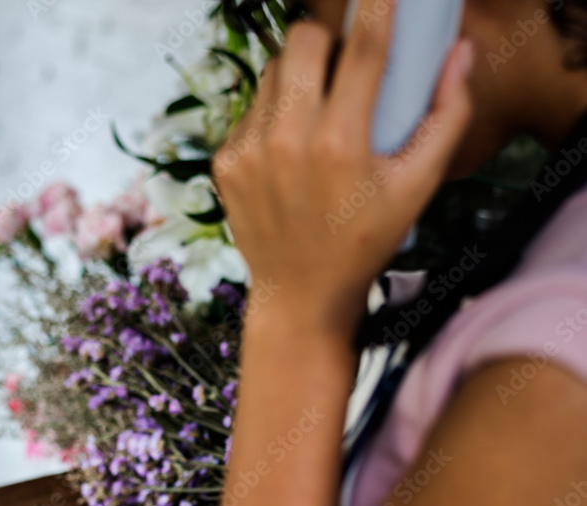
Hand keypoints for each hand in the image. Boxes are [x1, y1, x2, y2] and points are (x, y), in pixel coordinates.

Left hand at [211, 1, 473, 332]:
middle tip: (341, 65)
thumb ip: (446, 118)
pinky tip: (289, 151)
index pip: (363, 48)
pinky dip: (273, 116)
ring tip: (317, 116)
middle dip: (325, 39)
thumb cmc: (365, 242)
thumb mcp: (416, 189)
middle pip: (302, 39)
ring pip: (273, 72)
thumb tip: (460, 54)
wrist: (301, 295)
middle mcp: (287, 142)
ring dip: (299, 78)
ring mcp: (250, 151)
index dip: (376, 6)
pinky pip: (251, 110)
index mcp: (340, 145)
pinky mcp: (227, 162)